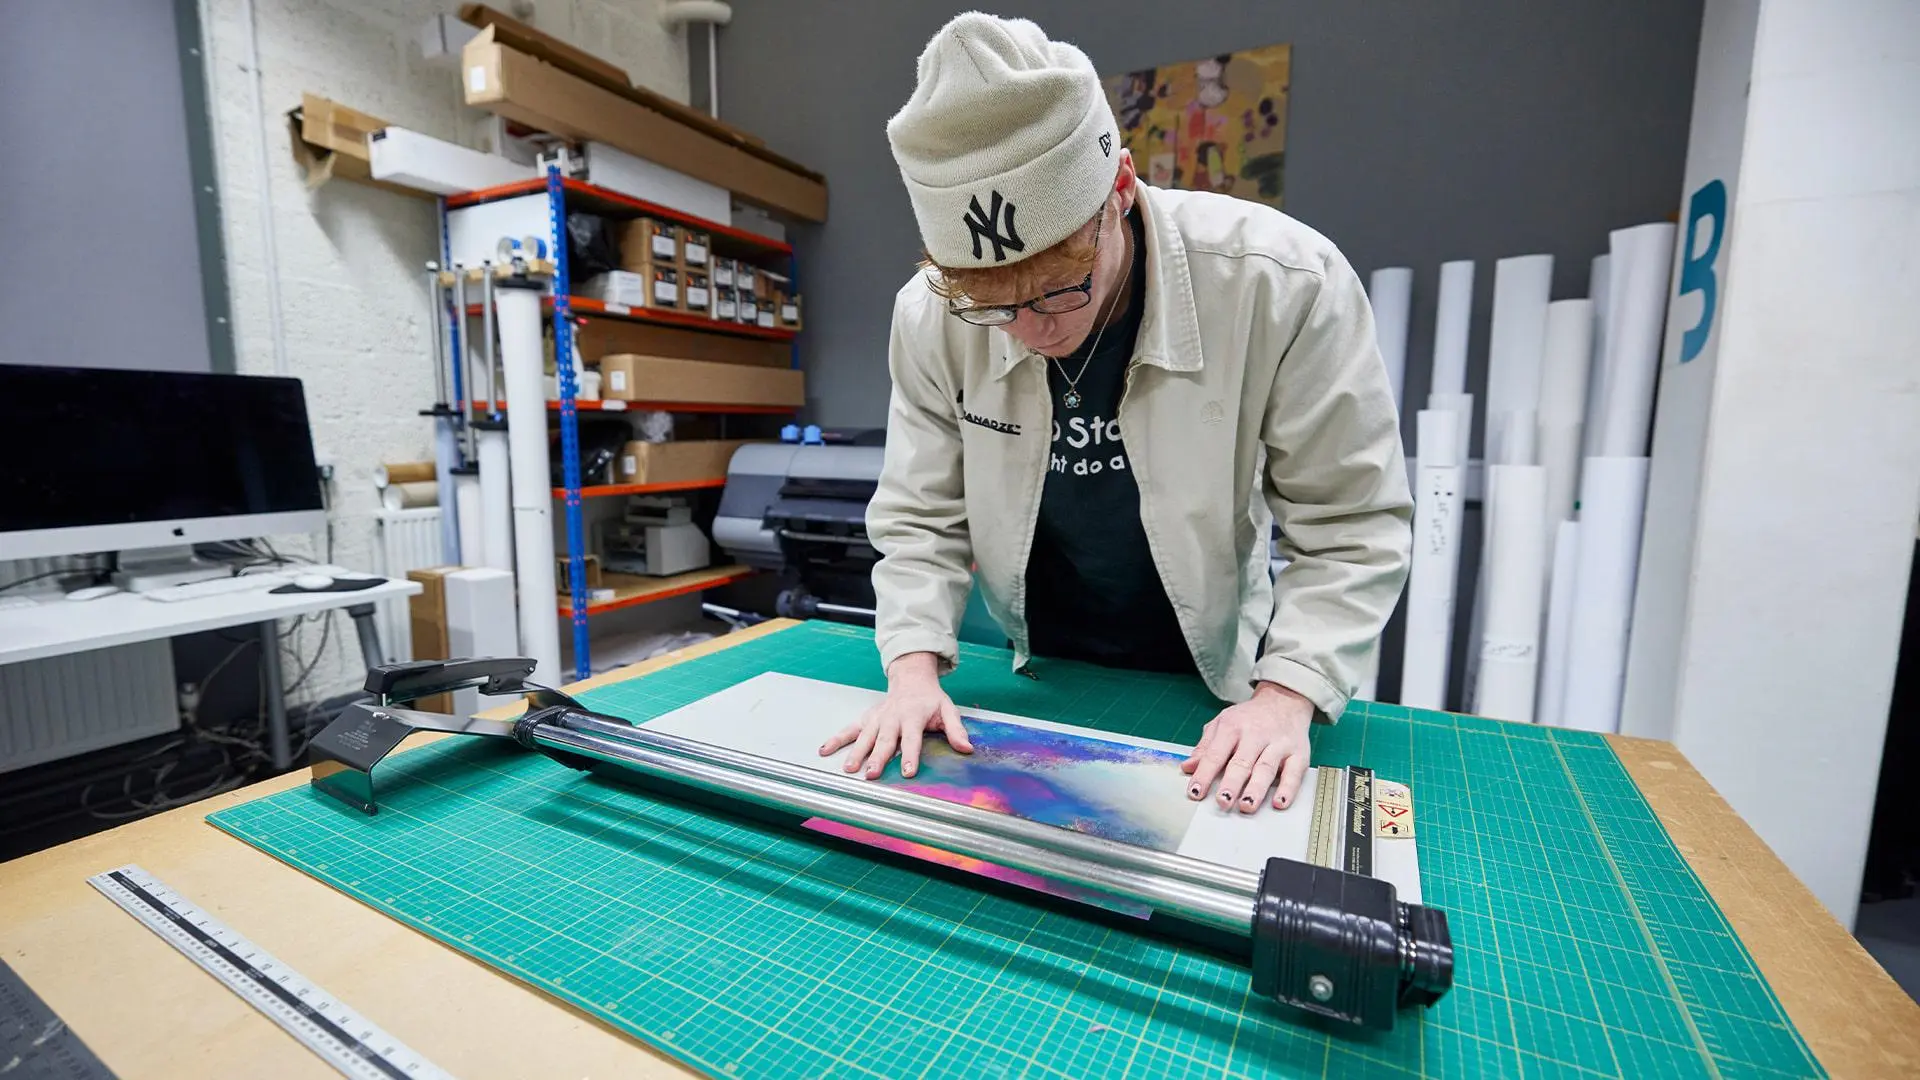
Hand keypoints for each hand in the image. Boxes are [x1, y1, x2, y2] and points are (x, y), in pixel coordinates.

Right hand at [819, 652, 972, 778]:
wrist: (912, 678)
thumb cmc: (930, 699)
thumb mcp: (948, 710)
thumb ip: (956, 730)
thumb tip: (967, 749)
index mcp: (914, 716)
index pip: (912, 738)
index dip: (910, 755)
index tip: (906, 772)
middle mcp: (893, 717)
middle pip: (885, 740)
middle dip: (878, 757)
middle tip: (872, 774)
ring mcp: (877, 717)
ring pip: (865, 736)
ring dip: (857, 752)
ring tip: (849, 768)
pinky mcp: (867, 718)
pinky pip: (850, 729)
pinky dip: (837, 739)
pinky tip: (825, 750)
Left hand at [1182, 682, 1312, 813]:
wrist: (1284, 701)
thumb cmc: (1249, 718)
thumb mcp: (1222, 724)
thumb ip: (1205, 747)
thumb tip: (1188, 767)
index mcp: (1232, 727)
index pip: (1215, 754)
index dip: (1204, 774)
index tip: (1195, 793)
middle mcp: (1256, 734)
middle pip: (1242, 762)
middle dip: (1231, 783)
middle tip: (1222, 801)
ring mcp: (1278, 744)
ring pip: (1266, 767)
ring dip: (1256, 789)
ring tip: (1246, 805)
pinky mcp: (1299, 753)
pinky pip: (1294, 773)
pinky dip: (1288, 789)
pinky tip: (1280, 802)